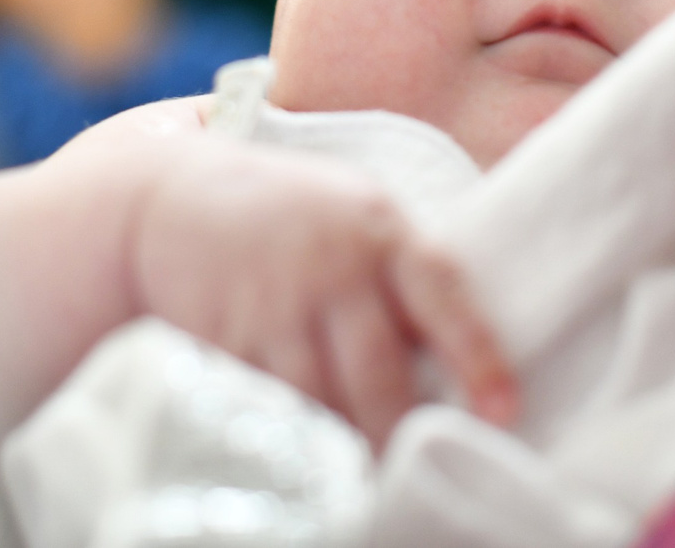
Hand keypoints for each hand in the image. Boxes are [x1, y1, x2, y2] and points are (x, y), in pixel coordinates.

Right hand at [129, 141, 518, 444]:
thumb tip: (458, 353)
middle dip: (405, 428)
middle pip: (380, 372)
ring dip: (350, 444)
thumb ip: (402, 270)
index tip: (504, 409)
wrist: (170, 200)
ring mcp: (275, 306)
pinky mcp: (227, 341)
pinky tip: (312, 457)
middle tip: (428, 464)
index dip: (478, 356)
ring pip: (325, 402)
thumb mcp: (355, 212)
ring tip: (374, 474)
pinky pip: (273, 407)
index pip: (443, 295)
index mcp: (380, 230)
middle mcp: (332, 267)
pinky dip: (296, 437)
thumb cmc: (290, 212)